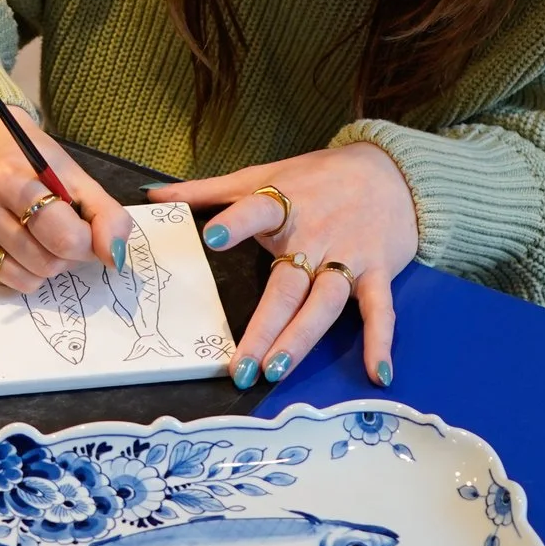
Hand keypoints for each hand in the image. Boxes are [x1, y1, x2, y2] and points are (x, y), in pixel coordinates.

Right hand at [0, 106, 134, 293]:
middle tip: (57, 228)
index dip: (86, 241)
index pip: (65, 238)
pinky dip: (15, 268)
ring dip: (41, 265)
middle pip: (46, 264)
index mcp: (10, 179)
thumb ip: (105, 215)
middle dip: (63, 253)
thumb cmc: (30, 161)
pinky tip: (8, 239)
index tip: (84, 227)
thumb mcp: (73, 175)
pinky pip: (0, 282)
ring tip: (34, 234)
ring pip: (25, 280)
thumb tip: (114, 258)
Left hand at [158, 145, 417, 389]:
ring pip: (324, 304)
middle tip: (241, 366)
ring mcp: (349, 256)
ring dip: (301, 339)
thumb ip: (209, 191)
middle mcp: (315, 236)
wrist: (390, 171)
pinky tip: (377, 373)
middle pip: (287, 286)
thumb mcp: (263, 175)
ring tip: (276, 371)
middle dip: (263, 327)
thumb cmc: (317, 177)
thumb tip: (154, 196)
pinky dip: (381, 341)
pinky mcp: (379, 272)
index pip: (257, 212)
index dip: (235, 223)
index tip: (212, 239)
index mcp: (284, 206)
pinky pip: (378, 310)